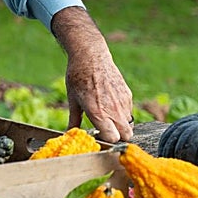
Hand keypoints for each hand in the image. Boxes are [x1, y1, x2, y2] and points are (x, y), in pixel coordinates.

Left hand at [51, 6, 134, 143]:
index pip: (112, 138)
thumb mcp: (72, 99)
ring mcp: (123, 102)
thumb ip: (73, 119)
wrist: (90, 56)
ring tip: (106, 117)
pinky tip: (109, 104)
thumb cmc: (77, 77)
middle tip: (106, 131)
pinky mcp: (128, 94)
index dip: (107, 141)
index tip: (99, 136)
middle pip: (127, 136)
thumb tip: (68, 133)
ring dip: (120, 125)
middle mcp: (113, 109)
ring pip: (129, 124)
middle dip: (118, 137)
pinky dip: (122, 113)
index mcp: (98, 112)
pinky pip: (128, 111)